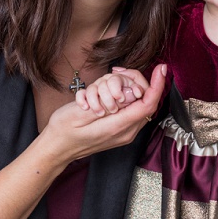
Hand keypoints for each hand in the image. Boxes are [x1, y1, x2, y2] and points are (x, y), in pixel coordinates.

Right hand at [44, 64, 165, 163]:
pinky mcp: (119, 129)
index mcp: (118, 128)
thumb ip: (107, 103)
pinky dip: (121, 96)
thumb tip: (130, 93)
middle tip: (119, 71)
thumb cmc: (63, 132)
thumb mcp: (80, 113)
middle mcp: (126, 131)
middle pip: (145, 101)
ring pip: (137, 103)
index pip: (148, 104)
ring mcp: (124, 132)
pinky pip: (128, 109)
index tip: (161, 68)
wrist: (56, 149)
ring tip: (105, 84)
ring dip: (125, 88)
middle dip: (136, 82)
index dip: (157, 84)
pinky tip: (103, 93)